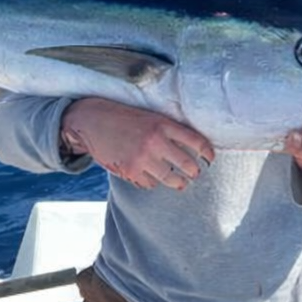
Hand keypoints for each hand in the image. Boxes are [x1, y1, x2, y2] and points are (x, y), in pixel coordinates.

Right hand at [61, 98, 213, 191]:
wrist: (91, 120)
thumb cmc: (123, 118)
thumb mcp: (149, 117)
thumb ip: (168, 130)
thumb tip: (190, 148)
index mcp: (163, 124)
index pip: (196, 141)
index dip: (208, 153)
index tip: (210, 158)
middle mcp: (156, 141)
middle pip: (188, 165)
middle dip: (194, 172)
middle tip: (194, 173)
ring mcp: (143, 158)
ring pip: (172, 179)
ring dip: (178, 182)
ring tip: (180, 182)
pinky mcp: (131, 171)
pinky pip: (150, 184)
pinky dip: (152, 182)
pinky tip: (150, 176)